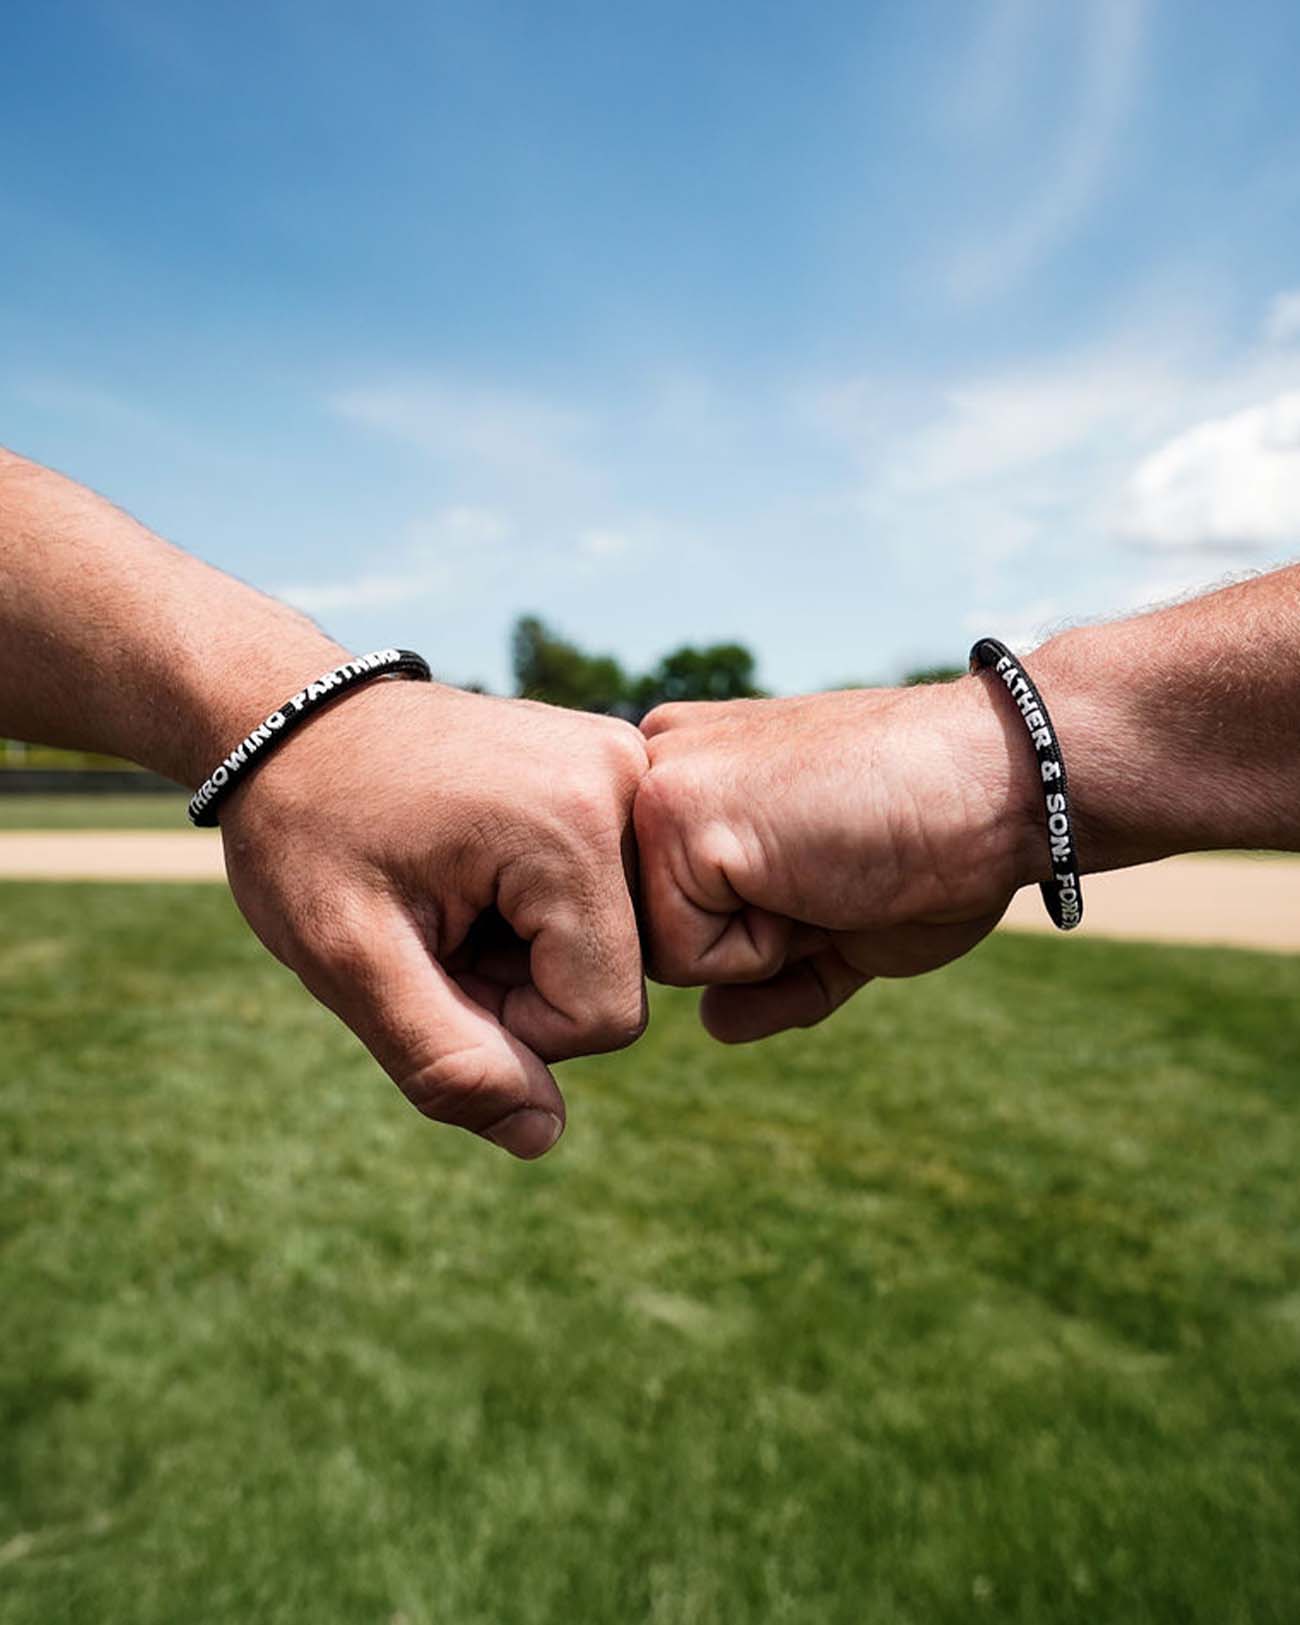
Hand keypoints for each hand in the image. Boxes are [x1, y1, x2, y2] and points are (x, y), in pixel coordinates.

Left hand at [219, 681, 648, 1156]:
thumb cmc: (308, 829)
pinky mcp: (618, 766)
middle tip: (434, 923)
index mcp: (575, 824)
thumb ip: (444, 1059)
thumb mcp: (347, 957)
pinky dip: (544, 909)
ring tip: (453, 892)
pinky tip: (479, 870)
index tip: (431, 962)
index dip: (508, 1027)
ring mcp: (629, 764)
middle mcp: (629, 779)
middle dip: (521, 984)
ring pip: (619, 941)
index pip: (603, 1018)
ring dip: (531, 950)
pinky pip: (613, 892)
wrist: (291, 716)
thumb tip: (542, 1135)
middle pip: (618, 978)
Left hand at [633, 682, 1039, 1041]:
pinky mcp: (673, 812)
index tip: (827, 869)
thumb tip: (711, 1025)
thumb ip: (769, 976)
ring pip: (654, 951)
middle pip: (647, 936)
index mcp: (687, 773)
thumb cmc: (933, 850)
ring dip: (753, 949)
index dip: (751, 932)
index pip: (664, 913)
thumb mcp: (838, 924)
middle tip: (827, 871)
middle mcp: (655, 765)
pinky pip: (682, 959)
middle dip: (743, 942)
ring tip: (821, 870)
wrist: (1000, 788)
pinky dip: (759, 952)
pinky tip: (814, 875)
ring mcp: (656, 784)